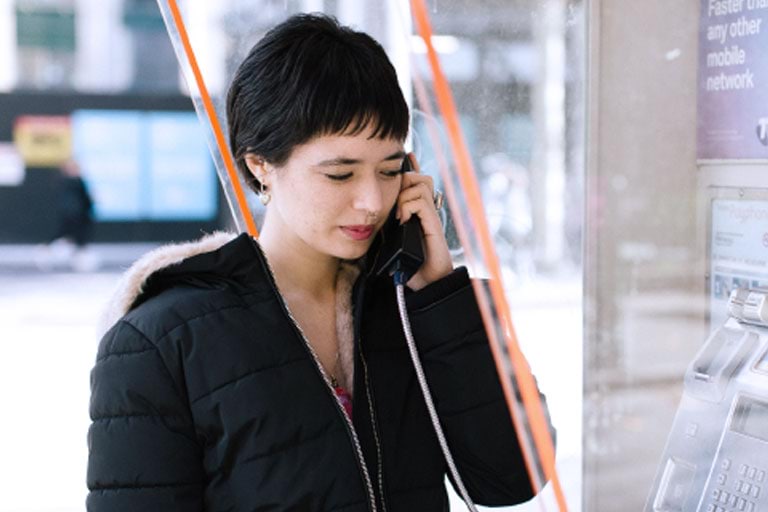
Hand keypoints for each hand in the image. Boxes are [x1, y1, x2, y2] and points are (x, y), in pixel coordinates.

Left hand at [396, 153, 452, 290]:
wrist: (425, 281)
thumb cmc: (407, 263)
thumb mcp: (390, 238)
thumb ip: (384, 224)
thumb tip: (368, 215)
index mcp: (416, 211)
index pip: (414, 180)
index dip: (409, 166)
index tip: (404, 156)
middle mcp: (426, 209)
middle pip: (418, 176)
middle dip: (403, 181)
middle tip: (394, 203)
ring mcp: (431, 215)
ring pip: (420, 183)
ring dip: (404, 194)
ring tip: (398, 214)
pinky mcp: (434, 224)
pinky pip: (420, 199)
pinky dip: (408, 206)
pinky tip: (402, 220)